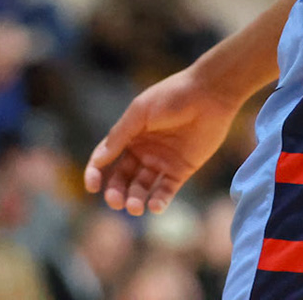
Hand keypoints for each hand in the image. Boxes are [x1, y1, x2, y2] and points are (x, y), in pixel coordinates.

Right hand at [84, 66, 240, 215]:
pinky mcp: (181, 170)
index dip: (96, 173)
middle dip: (116, 192)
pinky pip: (166, 190)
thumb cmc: (172, 97)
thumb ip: (119, 136)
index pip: (106, 158)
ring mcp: (162, 161)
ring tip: (135, 207)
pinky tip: (155, 206)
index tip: (92, 187)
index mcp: (130, 135)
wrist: (210, 94)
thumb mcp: (140, 112)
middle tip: (115, 202)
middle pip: (123, 177)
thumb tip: (97, 160)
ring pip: (142, 187)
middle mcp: (143, 150)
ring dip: (135, 199)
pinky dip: (159, 201)